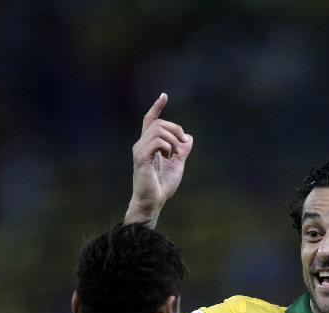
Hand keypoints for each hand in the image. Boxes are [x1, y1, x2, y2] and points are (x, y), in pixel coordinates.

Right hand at [127, 93, 193, 224]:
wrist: (153, 201)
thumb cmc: (162, 186)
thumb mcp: (177, 164)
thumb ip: (182, 150)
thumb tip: (188, 137)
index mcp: (149, 145)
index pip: (150, 120)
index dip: (157, 107)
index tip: (164, 95)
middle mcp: (141, 144)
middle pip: (158, 123)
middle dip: (175, 129)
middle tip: (183, 144)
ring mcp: (140, 150)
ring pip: (158, 130)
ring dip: (173, 139)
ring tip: (175, 153)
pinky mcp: (141, 158)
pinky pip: (157, 141)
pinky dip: (168, 146)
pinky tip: (169, 156)